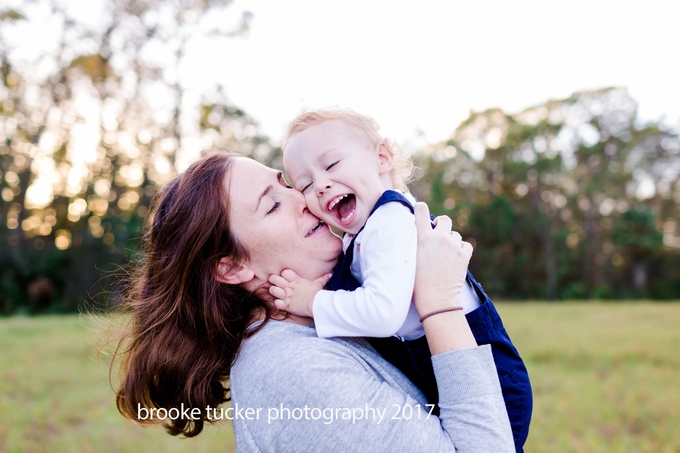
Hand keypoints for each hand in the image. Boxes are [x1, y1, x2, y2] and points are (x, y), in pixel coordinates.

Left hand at [268, 269, 331, 317]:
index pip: (284, 272)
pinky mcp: (287, 305)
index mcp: (296, 280)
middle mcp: (290, 287)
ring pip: (273, 290)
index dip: (283, 274)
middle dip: (274, 280)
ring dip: (273, 291)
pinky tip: (280, 303)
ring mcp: (287, 296)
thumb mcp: (319, 284)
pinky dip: (276, 303)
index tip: (285, 277)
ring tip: (277, 293)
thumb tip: (330, 274)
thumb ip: (322, 279)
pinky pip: (276, 303)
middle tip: (276, 283)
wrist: (317, 304)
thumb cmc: (318, 294)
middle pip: (275, 279)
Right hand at [412, 202, 472, 318]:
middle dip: (442, 225)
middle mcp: (439, 238)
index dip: (421, 208)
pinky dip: (462, 250)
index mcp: (422, 237)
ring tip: (445, 255)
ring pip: (455, 235)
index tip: (420, 210)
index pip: (421, 210)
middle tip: (438, 236)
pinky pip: (466, 246)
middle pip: (444, 219)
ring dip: (451, 241)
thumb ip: (415, 244)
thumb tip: (418, 237)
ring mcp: (453, 246)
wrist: (435, 300)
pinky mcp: (464, 256)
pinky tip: (456, 259)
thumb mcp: (410, 259)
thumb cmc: (417, 284)